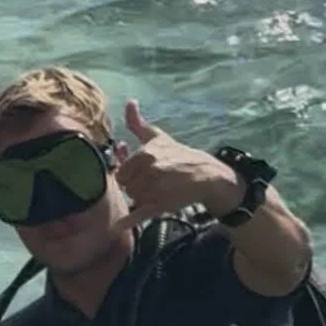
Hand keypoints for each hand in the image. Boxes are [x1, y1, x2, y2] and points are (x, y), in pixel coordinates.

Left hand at [112, 99, 240, 229]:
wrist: (206, 174)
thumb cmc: (179, 154)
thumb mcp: (158, 137)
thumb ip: (138, 123)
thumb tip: (129, 102)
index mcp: (145, 154)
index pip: (121, 172)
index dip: (128, 175)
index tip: (139, 174)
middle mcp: (150, 171)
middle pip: (126, 186)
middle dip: (134, 186)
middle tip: (150, 183)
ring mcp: (156, 189)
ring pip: (133, 199)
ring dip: (139, 198)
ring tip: (156, 191)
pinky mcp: (163, 205)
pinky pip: (140, 214)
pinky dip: (128, 220)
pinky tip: (119, 224)